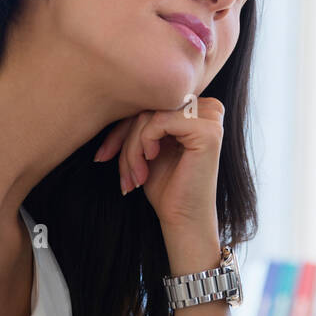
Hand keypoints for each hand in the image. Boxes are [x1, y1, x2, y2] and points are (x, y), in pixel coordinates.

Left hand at [92, 96, 224, 238]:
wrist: (183, 219)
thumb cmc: (166, 186)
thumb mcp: (146, 145)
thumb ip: (140, 119)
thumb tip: (109, 96)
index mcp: (197, 108)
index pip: (150, 103)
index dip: (122, 128)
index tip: (103, 156)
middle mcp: (209, 107)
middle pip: (149, 106)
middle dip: (125, 141)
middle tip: (124, 175)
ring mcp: (212, 117)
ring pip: (151, 114)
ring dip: (132, 148)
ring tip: (134, 177)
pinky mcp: (209, 131)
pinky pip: (159, 121)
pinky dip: (144, 144)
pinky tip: (149, 164)